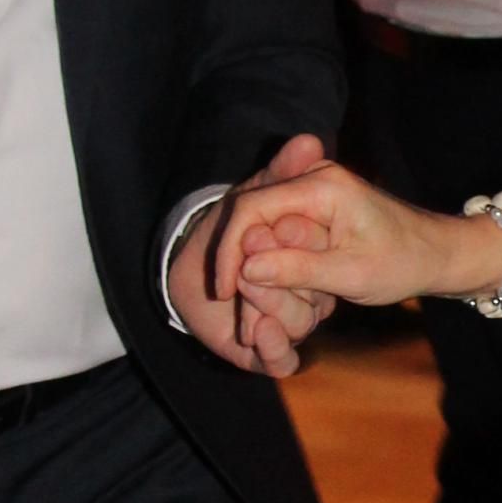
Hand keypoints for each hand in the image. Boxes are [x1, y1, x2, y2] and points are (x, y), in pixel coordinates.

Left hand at [171, 134, 338, 377]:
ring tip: (241, 294)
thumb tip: (310, 140)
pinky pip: (283, 363)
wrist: (184, 270)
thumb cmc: (223, 228)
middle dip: (275, 282)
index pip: (317, 254)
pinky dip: (273, 349)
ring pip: (297, 326)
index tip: (262, 235)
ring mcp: (290, 322)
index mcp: (312, 256)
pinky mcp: (267, 352)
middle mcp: (308, 292)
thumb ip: (281, 172)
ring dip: (266, 308)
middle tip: (246, 270)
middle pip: (312, 297)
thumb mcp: (254, 194)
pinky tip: (256, 332)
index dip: (294, 246)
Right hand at [222, 153, 492, 312]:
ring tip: (245, 300)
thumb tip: (246, 269)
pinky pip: (277, 228)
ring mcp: (313, 190)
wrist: (436, 252)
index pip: (252, 210)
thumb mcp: (350, 274)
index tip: (224, 291)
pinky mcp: (315, 206)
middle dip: (236, 257)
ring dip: (250, 260)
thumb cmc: (402, 263)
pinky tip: (265, 288)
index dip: (230, 251)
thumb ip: (297, 269)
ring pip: (261, 223)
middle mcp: (313, 178)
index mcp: (322, 187)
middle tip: (228, 300)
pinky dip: (268, 258)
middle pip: (251, 213)